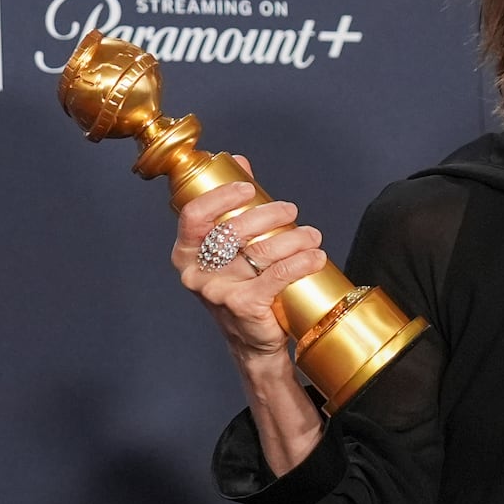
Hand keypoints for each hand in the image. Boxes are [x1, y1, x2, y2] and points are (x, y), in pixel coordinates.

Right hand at [172, 156, 328, 366]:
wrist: (252, 341)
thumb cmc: (242, 288)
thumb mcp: (231, 248)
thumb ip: (232, 204)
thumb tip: (239, 162)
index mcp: (186, 253)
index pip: (194, 216)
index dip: (222, 196)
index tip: (249, 188)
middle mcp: (196, 272)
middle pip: (234, 230)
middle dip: (269, 215)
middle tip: (292, 211)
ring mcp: (218, 291)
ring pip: (261, 251)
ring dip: (294, 238)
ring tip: (313, 235)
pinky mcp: (243, 306)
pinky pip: (277, 276)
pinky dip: (301, 262)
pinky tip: (316, 256)